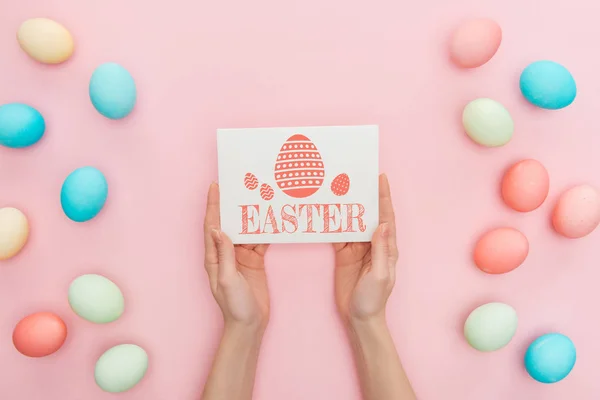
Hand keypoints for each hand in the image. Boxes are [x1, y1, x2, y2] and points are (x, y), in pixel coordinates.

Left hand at [203, 183, 269, 330]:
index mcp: (214, 257)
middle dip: (232, 205)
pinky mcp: (254, 261)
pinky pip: (259, 241)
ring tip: (257, 197)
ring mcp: (241, 256)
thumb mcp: (228, 279)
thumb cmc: (234, 306)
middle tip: (239, 185)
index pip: (212, 226)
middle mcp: (226, 253)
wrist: (250, 324)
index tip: (215, 187)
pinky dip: (264, 231)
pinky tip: (271, 219)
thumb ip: (225, 254)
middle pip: (228, 223)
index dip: (212, 205)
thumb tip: (218, 229)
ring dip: (250, 215)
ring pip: (246, 230)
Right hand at [334, 174, 397, 323]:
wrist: (359, 318)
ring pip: (353, 221)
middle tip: (358, 175)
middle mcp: (373, 244)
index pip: (386, 217)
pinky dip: (334, 222)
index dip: (384, 197)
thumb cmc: (374, 299)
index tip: (381, 178)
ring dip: (348, 205)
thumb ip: (380, 250)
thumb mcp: (380, 275)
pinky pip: (339, 234)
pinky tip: (328, 210)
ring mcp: (358, 248)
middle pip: (369, 214)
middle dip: (366, 195)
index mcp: (386, 247)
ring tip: (341, 187)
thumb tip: (381, 224)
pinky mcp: (344, 254)